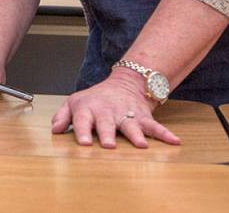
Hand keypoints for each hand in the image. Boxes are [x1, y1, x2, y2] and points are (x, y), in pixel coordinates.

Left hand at [50, 70, 179, 148]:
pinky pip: (154, 126)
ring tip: (141, 145)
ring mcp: (126, 114)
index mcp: (88, 109)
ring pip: (130, 125)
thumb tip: (54, 130)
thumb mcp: (74, 103)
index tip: (84, 143)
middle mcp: (107, 111)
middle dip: (107, 133)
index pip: (83, 120)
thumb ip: (62, 117)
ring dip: (136, 135)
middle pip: (106, 123)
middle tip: (109, 145)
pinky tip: (174, 141)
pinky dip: (164, 133)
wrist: (123, 83)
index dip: (82, 131)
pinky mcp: (142, 117)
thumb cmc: (95, 99)